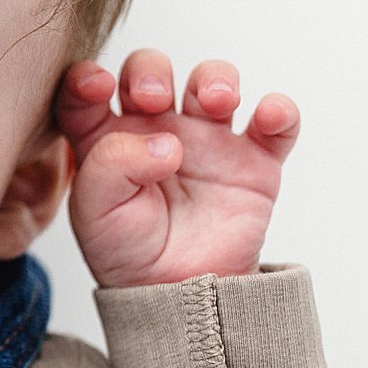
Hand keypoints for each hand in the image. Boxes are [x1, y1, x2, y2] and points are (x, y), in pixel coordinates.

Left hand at [56, 50, 298, 288]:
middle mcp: (154, 129)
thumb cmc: (127, 251)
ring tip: (216, 101)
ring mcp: (206, 141)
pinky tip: (269, 116)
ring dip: (215, 78)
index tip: (96, 86)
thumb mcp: (95, 213)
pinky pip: (276, 126)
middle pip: (150, 73)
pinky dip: (280, 112)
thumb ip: (111, 167)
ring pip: (212, 83)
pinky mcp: (253, 162)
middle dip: (150, 71)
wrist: (178, 296)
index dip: (87, 78)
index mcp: (106, 137)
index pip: (88, 91)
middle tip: (153, 98)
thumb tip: (164, 142)